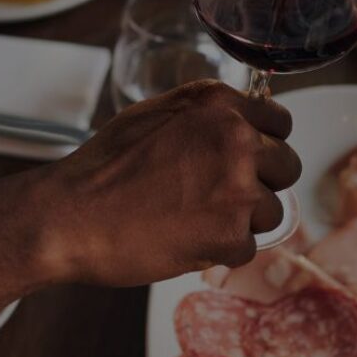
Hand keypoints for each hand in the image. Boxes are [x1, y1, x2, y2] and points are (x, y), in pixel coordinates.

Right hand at [0, 81, 302, 308]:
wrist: (70, 216)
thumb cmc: (103, 168)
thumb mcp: (156, 114)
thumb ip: (205, 117)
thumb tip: (239, 126)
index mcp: (219, 105)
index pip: (280, 123)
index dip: (264, 145)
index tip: (248, 160)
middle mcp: (236, 139)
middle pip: (286, 166)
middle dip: (260, 184)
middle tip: (219, 196)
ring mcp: (237, 188)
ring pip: (272, 212)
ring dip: (240, 221)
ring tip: (193, 219)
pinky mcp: (230, 235)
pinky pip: (247, 248)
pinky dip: (219, 251)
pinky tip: (183, 239)